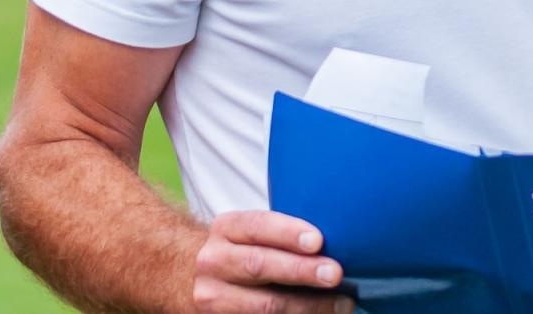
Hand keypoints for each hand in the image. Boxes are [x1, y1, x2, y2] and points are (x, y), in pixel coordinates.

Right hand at [193, 211, 350, 312]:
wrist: (191, 279)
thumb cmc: (240, 252)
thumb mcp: (248, 234)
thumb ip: (280, 236)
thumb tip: (338, 243)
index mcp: (226, 229)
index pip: (257, 226)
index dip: (288, 232)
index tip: (318, 240)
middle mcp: (214, 261)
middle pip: (260, 265)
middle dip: (301, 270)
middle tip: (335, 273)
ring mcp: (213, 297)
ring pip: (263, 305)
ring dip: (308, 306)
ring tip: (341, 303)